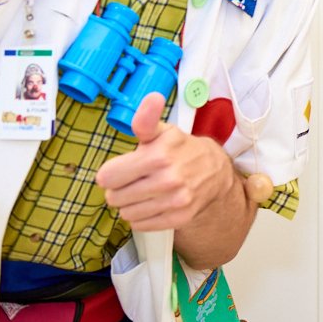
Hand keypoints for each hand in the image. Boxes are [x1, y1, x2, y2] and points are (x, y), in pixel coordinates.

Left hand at [96, 92, 235, 230]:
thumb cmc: (181, 150)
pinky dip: (143, 216)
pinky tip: (154, 203)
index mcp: (158, 155)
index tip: (124, 168)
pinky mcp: (179, 217)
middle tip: (136, 180)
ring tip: (145, 191)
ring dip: (131, 204)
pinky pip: (141, 224)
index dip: (111, 173)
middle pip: (114, 197)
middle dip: (120, 189)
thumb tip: (153, 97)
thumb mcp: (163, 132)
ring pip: (126, 213)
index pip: (107, 177)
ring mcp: (175, 200)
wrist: (215, 171)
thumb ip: (147, 119)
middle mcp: (168, 179)